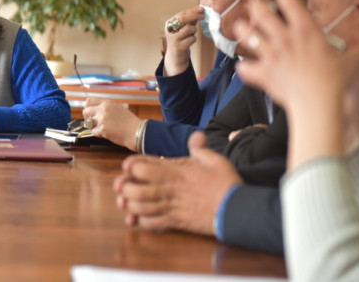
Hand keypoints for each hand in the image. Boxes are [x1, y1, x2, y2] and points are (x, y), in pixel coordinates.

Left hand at [83, 98, 141, 150]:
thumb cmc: (129, 122)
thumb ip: (106, 108)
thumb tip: (96, 111)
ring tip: (101, 128)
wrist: (136, 131)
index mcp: (107, 103)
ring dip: (93, 126)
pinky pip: (93, 132)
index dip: (88, 108)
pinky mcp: (102, 129)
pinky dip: (98, 134)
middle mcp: (103, 109)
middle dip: (87, 118)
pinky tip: (106, 133)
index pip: (89, 101)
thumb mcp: (118, 108)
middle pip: (85, 111)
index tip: (90, 113)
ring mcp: (102, 119)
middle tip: (92, 122)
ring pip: (88, 122)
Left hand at [113, 132, 242, 235]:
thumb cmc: (226, 183)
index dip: (131, 166)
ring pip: (141, 208)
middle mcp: (168, 189)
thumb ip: (200, 147)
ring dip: (129, 205)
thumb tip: (197, 135)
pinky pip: (153, 224)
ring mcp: (171, 207)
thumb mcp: (214, 159)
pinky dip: (142, 222)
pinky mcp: (176, 222)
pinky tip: (138, 219)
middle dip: (124, 188)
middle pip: (136, 190)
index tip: (128, 167)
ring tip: (125, 203)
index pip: (142, 167)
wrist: (237, 209)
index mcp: (174, 172)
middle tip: (120, 187)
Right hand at [163, 6, 205, 75]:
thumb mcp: (184, 28)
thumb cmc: (181, 39)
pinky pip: (192, 38)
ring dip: (194, 31)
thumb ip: (191, 19)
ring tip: (190, 34)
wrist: (175, 57)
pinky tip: (189, 42)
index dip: (192, 11)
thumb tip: (200, 9)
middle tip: (203, 16)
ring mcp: (173, 39)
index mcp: (169, 24)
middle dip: (195, 16)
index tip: (201, 9)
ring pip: (190, 29)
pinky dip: (193, 39)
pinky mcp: (179, 47)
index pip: (181, 14)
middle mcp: (169, 30)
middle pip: (183, 19)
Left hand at [233, 0, 358, 168]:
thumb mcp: (351, 60)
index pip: (289, 1)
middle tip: (255, 7)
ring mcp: (270, 54)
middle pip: (261, 14)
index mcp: (306, 30)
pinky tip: (244, 66)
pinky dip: (243, 67)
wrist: (318, 103)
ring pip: (246, 35)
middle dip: (256, 8)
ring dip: (242, 31)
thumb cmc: (335, 81)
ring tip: (241, 28)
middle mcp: (284, 38)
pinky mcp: (262, 72)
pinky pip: (244, 67)